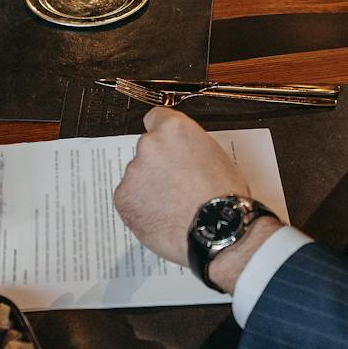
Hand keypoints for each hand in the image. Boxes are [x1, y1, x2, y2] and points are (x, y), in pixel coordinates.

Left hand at [112, 108, 253, 268]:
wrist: (217, 231)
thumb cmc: (224, 197)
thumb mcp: (216, 157)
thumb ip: (191, 149)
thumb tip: (181, 155)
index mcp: (174, 129)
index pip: (156, 118)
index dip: (163, 134)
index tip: (165, 145)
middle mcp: (149, 145)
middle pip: (147, 150)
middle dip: (157, 165)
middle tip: (176, 185)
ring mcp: (133, 172)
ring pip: (138, 176)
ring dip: (149, 187)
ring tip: (172, 206)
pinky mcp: (123, 198)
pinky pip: (129, 198)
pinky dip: (140, 207)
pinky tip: (161, 217)